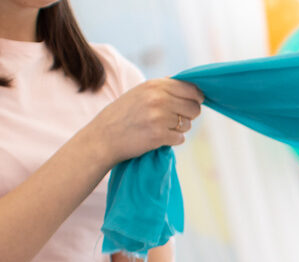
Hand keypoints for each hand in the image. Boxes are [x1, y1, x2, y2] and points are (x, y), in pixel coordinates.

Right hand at [77, 78, 204, 165]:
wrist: (102, 137)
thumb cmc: (124, 115)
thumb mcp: (141, 93)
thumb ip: (164, 89)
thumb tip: (194, 89)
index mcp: (155, 85)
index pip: (192, 90)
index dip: (196, 99)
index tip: (192, 103)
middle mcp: (158, 98)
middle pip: (194, 108)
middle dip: (189, 115)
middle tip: (173, 119)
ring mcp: (159, 117)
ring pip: (188, 124)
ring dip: (179, 129)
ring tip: (160, 127)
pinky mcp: (159, 135)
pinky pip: (180, 138)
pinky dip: (172, 140)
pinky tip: (158, 137)